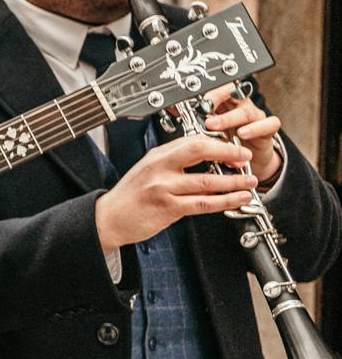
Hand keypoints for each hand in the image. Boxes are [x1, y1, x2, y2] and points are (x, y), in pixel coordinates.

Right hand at [95, 133, 257, 253]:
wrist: (108, 218)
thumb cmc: (129, 196)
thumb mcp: (148, 169)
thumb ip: (173, 161)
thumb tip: (203, 155)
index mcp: (157, 155)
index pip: (192, 140)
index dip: (217, 143)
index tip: (233, 148)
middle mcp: (160, 168)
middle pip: (200, 151)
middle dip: (228, 152)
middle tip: (245, 158)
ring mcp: (163, 188)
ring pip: (207, 181)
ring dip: (234, 181)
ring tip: (250, 182)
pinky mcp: (168, 208)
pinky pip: (203, 203)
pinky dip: (225, 201)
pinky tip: (237, 199)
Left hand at [201, 85, 281, 183]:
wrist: (248, 159)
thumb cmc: (228, 140)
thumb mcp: (209, 130)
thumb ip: (196, 119)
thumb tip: (173, 110)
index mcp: (226, 102)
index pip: (218, 89)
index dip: (206, 93)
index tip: (192, 102)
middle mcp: (241, 106)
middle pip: (233, 94)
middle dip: (216, 101)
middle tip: (202, 111)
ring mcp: (255, 116)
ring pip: (246, 111)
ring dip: (229, 118)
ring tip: (216, 126)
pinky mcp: (268, 128)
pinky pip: (269, 124)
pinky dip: (256, 128)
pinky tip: (243, 133)